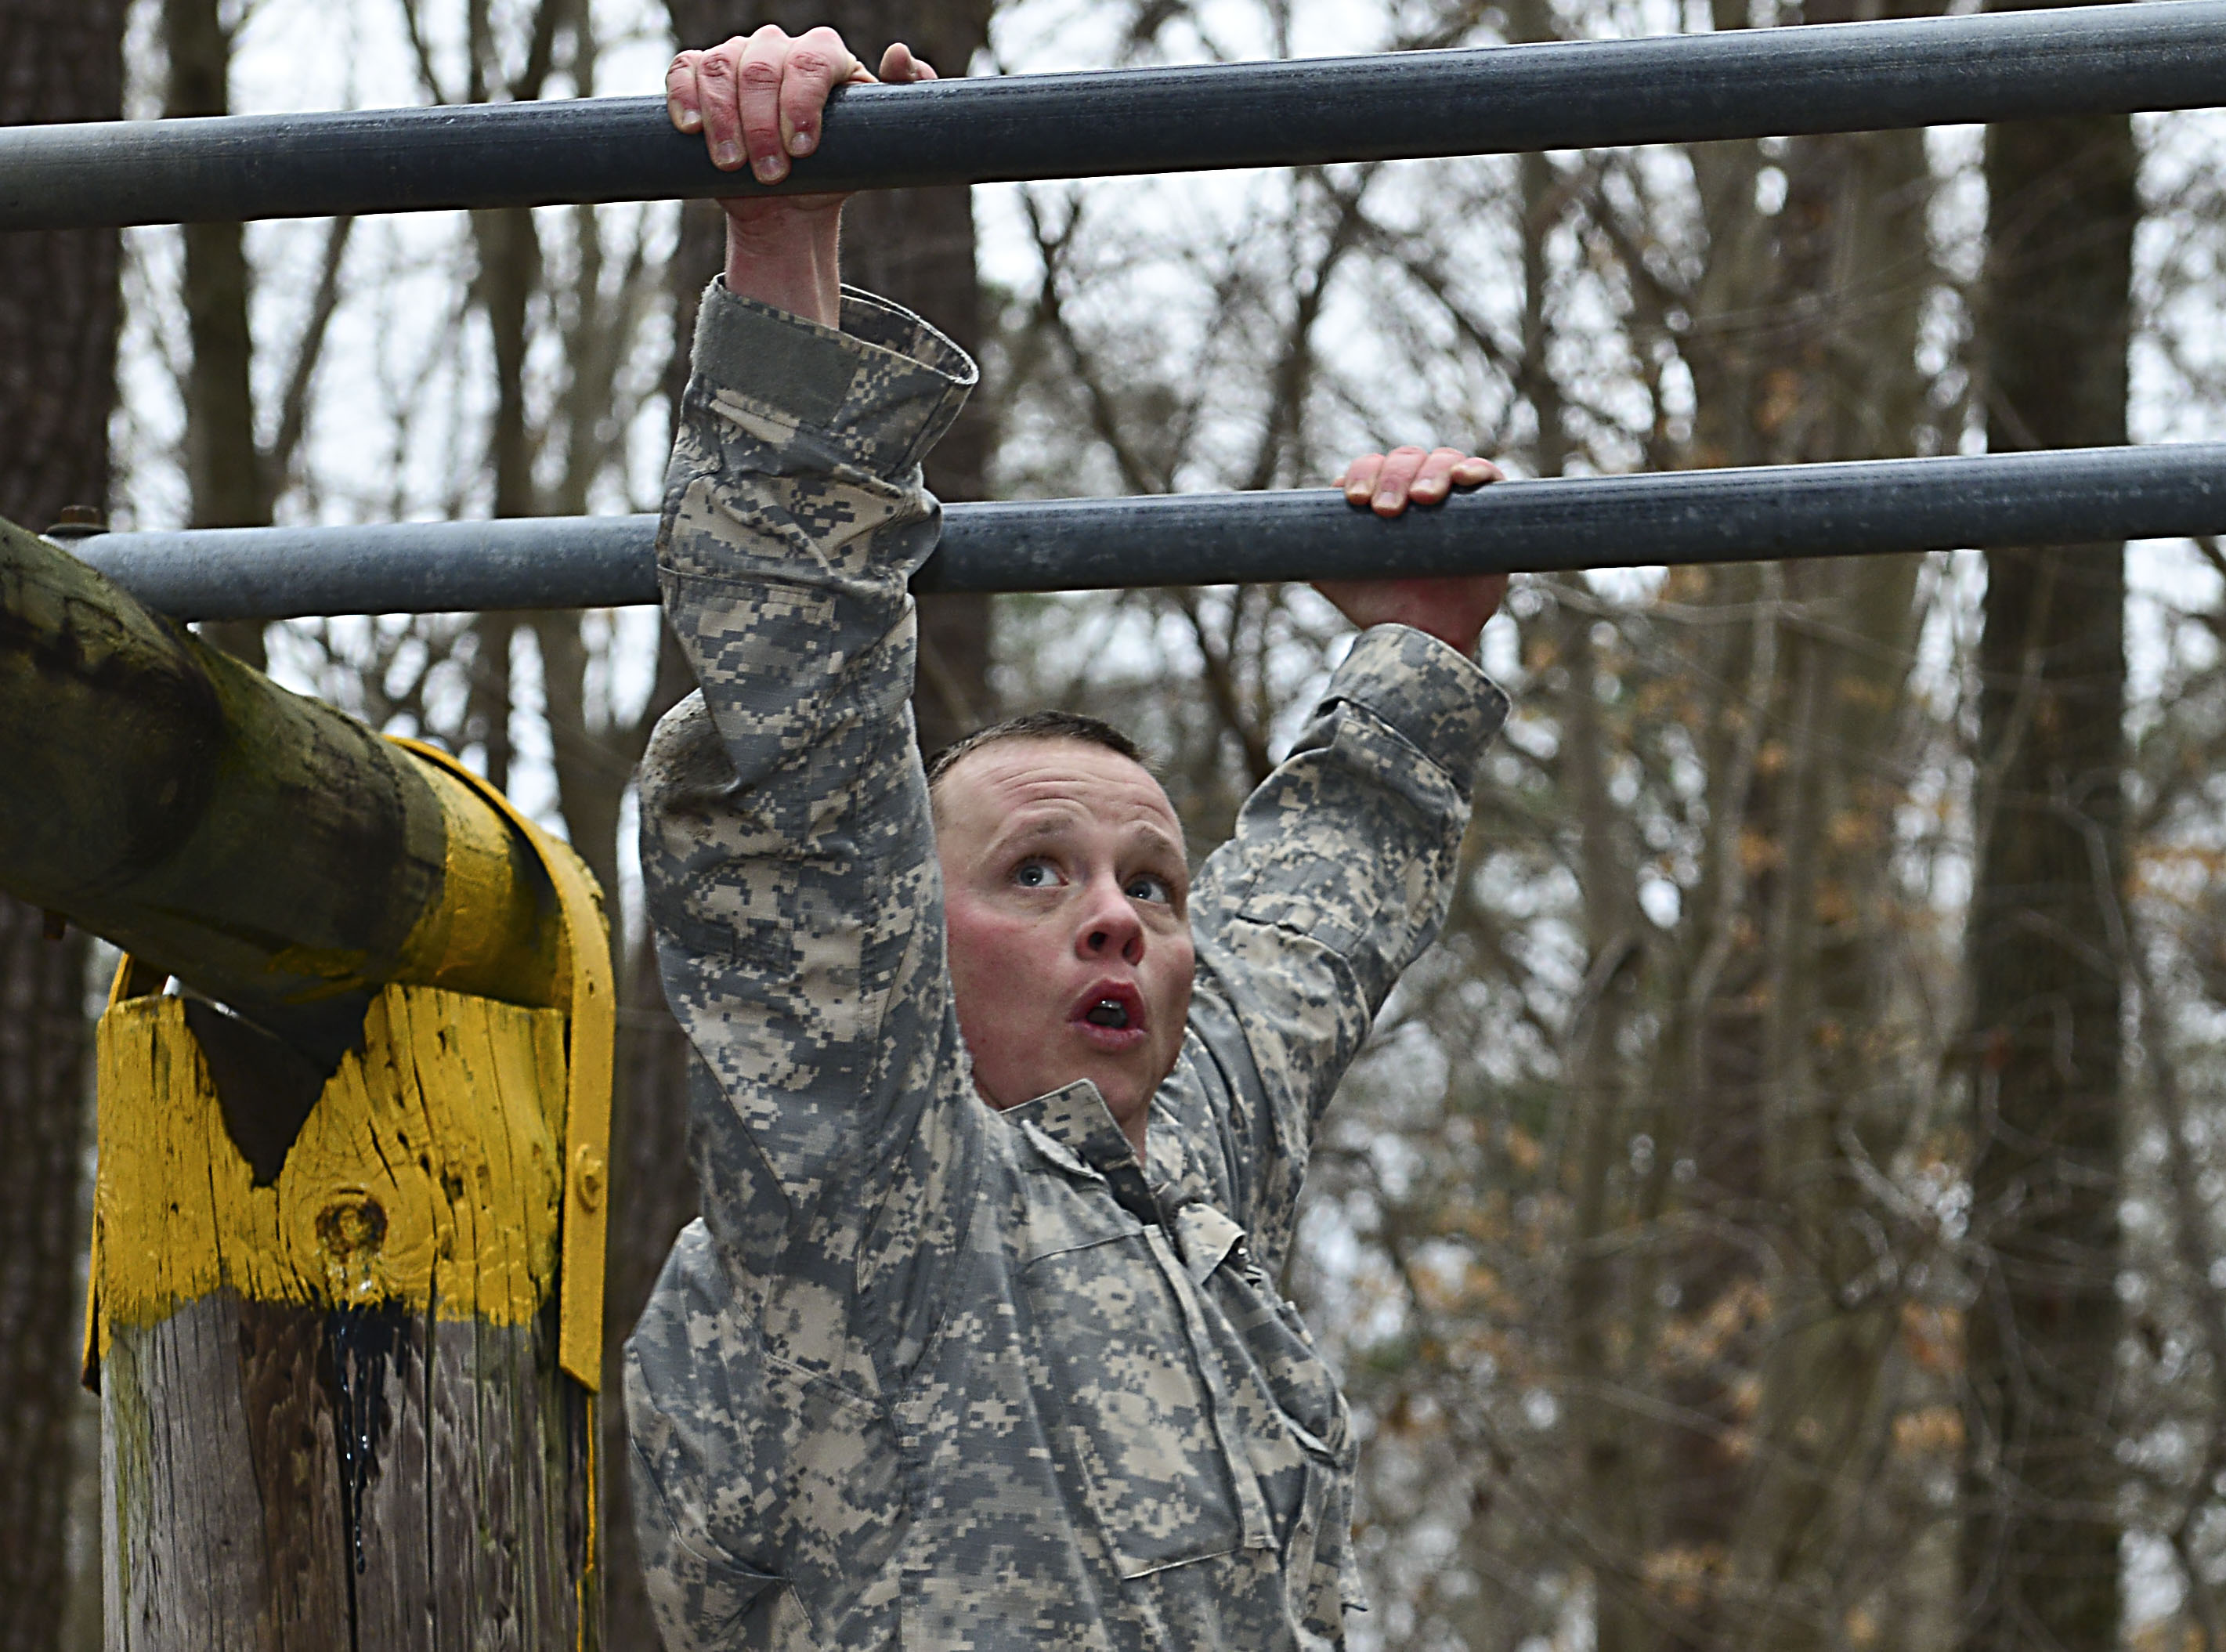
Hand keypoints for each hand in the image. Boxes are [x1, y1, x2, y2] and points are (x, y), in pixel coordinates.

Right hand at [666, 30, 935, 325]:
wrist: (790, 203)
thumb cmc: (835, 169)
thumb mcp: (877, 143)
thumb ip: (905, 99)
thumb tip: (899, 54)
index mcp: (824, 55)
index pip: (812, 62)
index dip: (802, 103)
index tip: (803, 150)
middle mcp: (779, 47)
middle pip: (762, 66)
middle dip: (763, 125)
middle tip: (772, 175)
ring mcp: (737, 57)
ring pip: (721, 68)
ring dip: (725, 121)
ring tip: (733, 166)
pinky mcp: (702, 77)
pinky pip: (685, 70)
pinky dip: (684, 97)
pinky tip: (693, 129)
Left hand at [1314, 446, 1506, 655]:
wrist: (1421, 636)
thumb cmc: (1378, 607)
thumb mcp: (1333, 575)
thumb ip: (1311, 547)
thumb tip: (1280, 529)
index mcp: (1382, 498)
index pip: (1372, 466)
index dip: (1363, 472)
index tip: (1355, 500)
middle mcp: (1417, 493)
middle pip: (1406, 458)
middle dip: (1394, 476)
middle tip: (1387, 510)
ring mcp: (1454, 500)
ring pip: (1443, 460)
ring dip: (1431, 472)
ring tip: (1424, 500)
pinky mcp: (1489, 511)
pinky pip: (1487, 475)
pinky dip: (1476, 470)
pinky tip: (1463, 480)